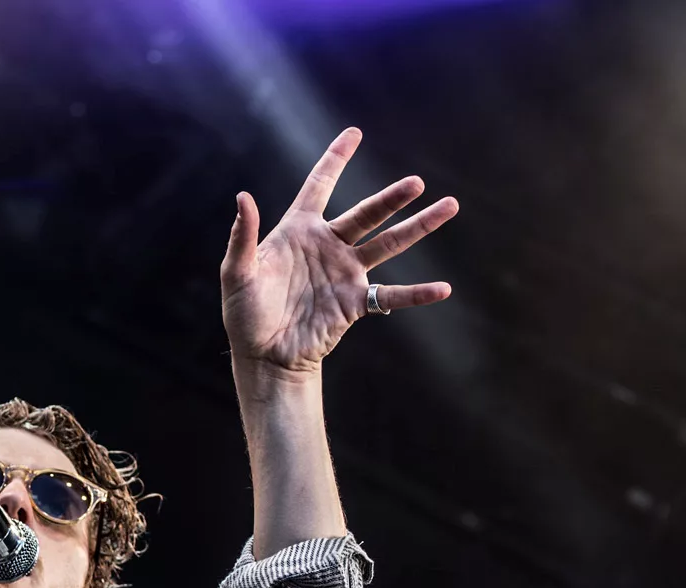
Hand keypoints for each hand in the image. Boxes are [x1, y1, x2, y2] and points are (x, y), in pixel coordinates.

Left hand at [221, 128, 457, 375]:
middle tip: (417, 182)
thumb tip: (243, 197)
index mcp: (299, 230)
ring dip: (418, 227)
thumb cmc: (245, 314)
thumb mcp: (237, 273)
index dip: (336, 159)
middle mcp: (328, 245)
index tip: (355, 133)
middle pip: (367, 213)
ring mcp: (346, 273)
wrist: (263, 355)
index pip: (320, 186)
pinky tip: (443, 289)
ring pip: (388, 243)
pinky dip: (417, 293)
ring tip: (448, 206)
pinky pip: (392, 295)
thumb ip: (243, 237)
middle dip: (393, 198)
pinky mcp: (355, 302)